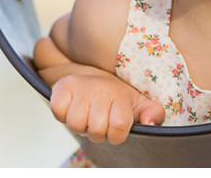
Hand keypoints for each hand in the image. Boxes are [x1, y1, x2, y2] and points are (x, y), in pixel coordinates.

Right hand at [50, 72, 165, 143]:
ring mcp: (80, 88)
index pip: (118, 126)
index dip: (115, 135)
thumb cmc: (115, 96)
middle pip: (95, 129)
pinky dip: (62, 114)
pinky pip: (58, 112)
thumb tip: (150, 122)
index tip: (114, 126)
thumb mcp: (138, 103)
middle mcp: (100, 90)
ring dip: (80, 124)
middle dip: (96, 131)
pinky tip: (72, 107)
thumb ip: (151, 113)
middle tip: (98, 119)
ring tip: (86, 114)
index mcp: (119, 96)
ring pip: (75, 124)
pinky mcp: (61, 88)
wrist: (93, 75)